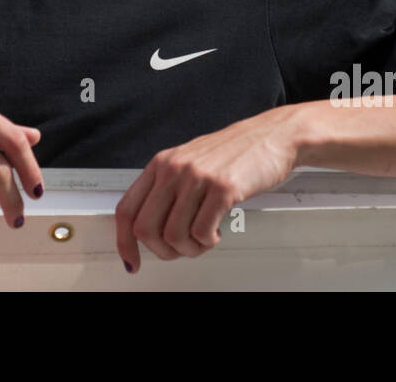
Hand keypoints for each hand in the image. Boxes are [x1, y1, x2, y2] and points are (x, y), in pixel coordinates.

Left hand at [115, 106, 302, 271]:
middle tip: (180, 251)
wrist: (271, 135)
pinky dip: (208, 242)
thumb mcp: (189, 162)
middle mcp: (174, 168)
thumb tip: (150, 228)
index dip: (124, 241)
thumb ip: (168, 189)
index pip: (127, 209)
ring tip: (204, 240)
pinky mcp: (223, 188)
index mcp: (161, 164)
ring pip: (174, 235)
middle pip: (146, 228)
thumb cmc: (233, 152)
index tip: (130, 260)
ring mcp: (197, 177)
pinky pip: (202, 232)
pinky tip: (217, 231)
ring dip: (190, 249)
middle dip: (162, 251)